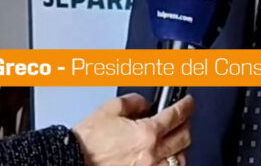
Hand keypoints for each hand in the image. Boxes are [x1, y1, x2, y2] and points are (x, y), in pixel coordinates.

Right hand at [73, 93, 192, 165]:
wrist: (72, 161)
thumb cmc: (87, 141)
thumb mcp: (109, 109)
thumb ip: (133, 101)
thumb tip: (145, 103)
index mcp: (147, 133)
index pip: (177, 115)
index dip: (186, 106)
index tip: (188, 103)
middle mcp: (152, 153)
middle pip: (184, 137)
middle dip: (185, 124)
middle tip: (182, 119)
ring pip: (179, 159)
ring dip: (180, 147)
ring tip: (175, 140)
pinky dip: (169, 164)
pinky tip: (165, 159)